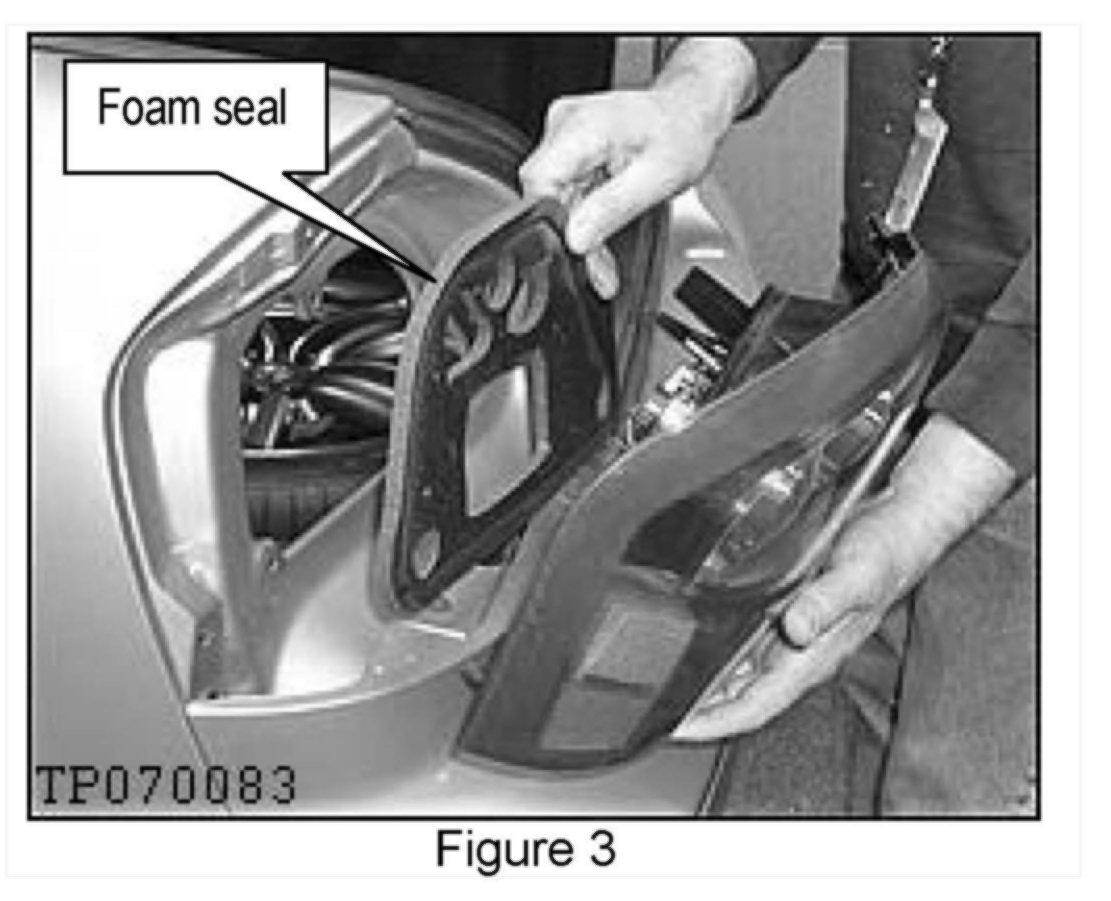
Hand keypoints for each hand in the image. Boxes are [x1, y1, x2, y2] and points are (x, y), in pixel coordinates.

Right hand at [519, 39, 755, 296]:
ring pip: (553, 195)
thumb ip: (612, 209)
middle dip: (572, 230)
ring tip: (611, 233)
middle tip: (603, 258)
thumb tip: (576, 238)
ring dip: (579, 223)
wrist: (691, 113)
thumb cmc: (683, 135)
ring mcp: (564, 132)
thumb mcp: (657, 179)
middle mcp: (565, 124)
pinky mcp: (569, 144)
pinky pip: (563, 186)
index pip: (538, 182)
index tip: (580, 246)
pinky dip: (582, 209)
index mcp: (583, 127)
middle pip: (545, 192)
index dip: (555, 221)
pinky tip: (605, 211)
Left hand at [673, 414, 1016, 740]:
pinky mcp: (786, 607)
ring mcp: (792, 631)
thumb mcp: (859, 572)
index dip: (715, 720)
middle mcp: (800, 649)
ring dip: (703, 681)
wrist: (901, 518)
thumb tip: (797, 627)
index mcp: (815, 653)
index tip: (678, 727)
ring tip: (662, 685)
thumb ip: (828, 601)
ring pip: (738, 670)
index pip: (756, 704)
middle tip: (653, 709)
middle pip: (739, 693)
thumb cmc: (888, 547)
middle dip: (699, 708)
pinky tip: (691, 642)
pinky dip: (715, 648)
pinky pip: (744, 640)